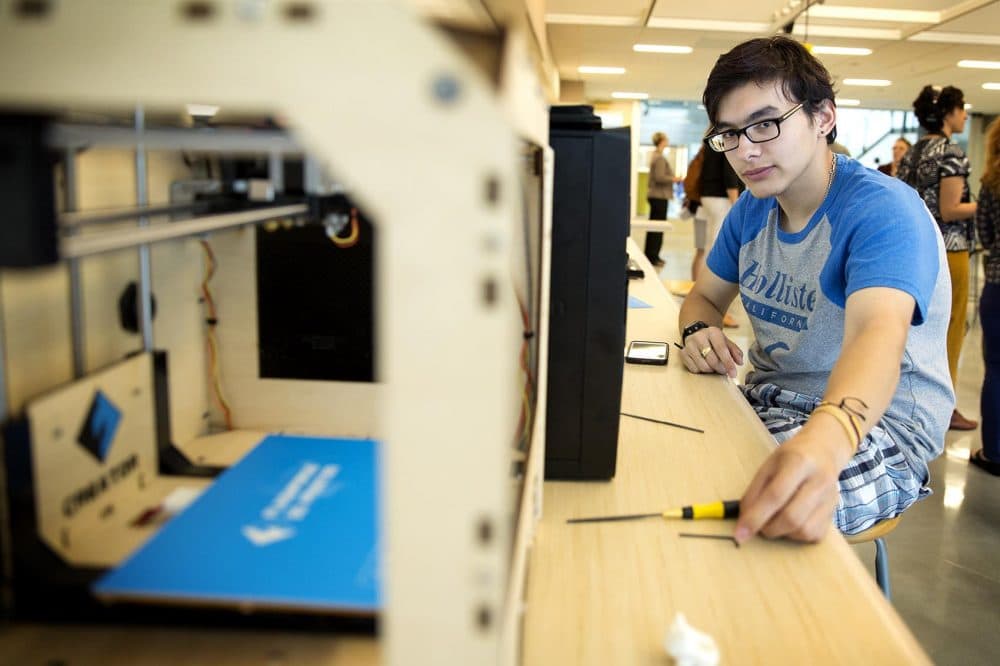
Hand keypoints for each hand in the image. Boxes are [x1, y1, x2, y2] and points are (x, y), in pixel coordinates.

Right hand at [680, 328, 742, 377]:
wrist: (695, 332)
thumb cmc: (713, 340)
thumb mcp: (726, 341)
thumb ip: (735, 351)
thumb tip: (740, 362)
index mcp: (712, 332)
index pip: (721, 349)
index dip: (728, 363)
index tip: (734, 373)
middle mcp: (699, 337)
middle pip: (712, 360)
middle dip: (720, 368)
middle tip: (723, 370)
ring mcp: (689, 345)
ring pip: (702, 366)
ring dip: (711, 370)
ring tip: (714, 367)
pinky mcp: (683, 353)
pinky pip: (694, 369)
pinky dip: (701, 371)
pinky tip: (704, 365)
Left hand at [733, 428, 850, 543]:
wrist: (823, 450)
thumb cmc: (790, 457)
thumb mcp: (768, 465)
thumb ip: (754, 491)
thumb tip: (744, 520)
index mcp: (799, 462)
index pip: (775, 496)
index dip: (755, 518)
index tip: (739, 535)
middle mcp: (820, 481)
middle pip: (792, 518)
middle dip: (769, 528)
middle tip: (758, 525)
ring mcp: (831, 498)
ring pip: (804, 530)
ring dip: (783, 533)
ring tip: (775, 520)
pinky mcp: (835, 512)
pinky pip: (814, 535)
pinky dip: (796, 535)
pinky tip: (791, 522)